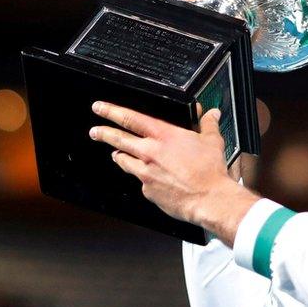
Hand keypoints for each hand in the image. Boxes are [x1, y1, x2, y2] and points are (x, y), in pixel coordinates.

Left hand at [88, 101, 259, 244]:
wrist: (209, 198)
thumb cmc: (209, 171)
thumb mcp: (212, 141)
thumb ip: (208, 124)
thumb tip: (211, 114)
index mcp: (164, 136)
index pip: (130, 119)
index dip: (111, 111)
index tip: (100, 108)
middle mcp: (150, 153)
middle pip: (118, 139)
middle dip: (103, 133)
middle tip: (95, 131)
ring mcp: (146, 173)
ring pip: (124, 161)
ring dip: (119, 155)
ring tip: (116, 154)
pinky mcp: (147, 191)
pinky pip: (140, 181)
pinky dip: (142, 177)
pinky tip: (149, 178)